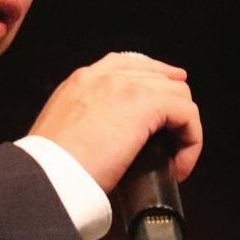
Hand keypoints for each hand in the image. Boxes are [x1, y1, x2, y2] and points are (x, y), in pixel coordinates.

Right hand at [28, 52, 201, 193]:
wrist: (48, 175)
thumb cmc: (51, 167)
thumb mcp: (61, 132)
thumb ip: (84, 122)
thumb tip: (111, 140)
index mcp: (80, 81)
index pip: (127, 64)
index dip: (154, 77)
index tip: (167, 97)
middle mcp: (103, 75)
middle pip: (159, 77)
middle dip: (174, 107)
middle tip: (173, 143)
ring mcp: (126, 86)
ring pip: (178, 94)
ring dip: (183, 128)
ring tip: (175, 161)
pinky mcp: (146, 104)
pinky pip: (187, 114)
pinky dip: (191, 140)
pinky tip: (179, 164)